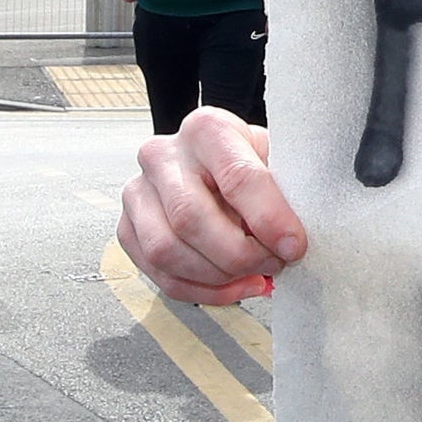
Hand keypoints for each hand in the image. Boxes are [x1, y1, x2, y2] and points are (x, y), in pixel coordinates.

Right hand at [119, 108, 304, 303]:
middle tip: (274, 264)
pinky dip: (202, 291)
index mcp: (206, 129)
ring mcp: (137, 192)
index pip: (237, 176)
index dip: (269, 218)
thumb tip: (291, 240)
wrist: (218, 166)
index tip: (293, 246)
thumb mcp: (277, 160)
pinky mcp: (128, 228)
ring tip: (254, 276)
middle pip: (191, 218)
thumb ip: (286, 190)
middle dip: (239, 254)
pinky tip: (234, 287)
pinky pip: (159, 274)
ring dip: (217, 277)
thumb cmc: (253, 163)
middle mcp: (162, 155)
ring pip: (166, 251)